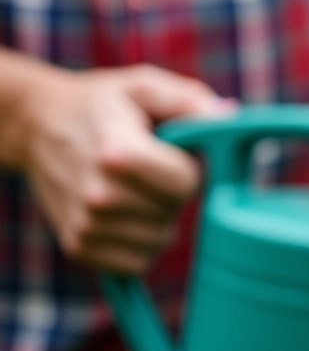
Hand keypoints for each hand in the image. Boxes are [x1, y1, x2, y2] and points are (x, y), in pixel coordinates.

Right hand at [13, 64, 225, 273]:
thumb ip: (189, 101)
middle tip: (146, 171)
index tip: (170, 153)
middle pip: (172, 214)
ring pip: (158, 241)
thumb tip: (230, 119)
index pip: (187, 184)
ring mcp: (87, 224)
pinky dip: (138, 243)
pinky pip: (136, 262)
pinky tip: (122, 215)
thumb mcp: (143, 87)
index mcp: (118, 152)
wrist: (36, 125)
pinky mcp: (79, 247)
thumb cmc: (102, 105)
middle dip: (170, 195)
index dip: (189, 169)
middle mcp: (99, 193)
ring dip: (155, 220)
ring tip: (132, 190)